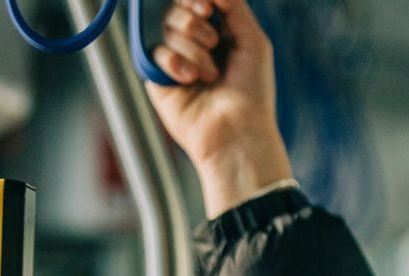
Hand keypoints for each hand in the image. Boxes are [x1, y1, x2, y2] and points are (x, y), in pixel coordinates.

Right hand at [141, 0, 294, 214]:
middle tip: (213, 41)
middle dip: (195, 22)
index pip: (196, 2)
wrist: (237, 130)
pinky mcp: (160, 80)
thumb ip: (233, 6)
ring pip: (168, 29)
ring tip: (210, 74)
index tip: (207, 7)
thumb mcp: (252, 40)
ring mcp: (176, 62)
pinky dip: (174, 61)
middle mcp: (196, 45)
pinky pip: (156, 52)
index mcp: (219, 34)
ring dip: (193, 48)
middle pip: (178, 9)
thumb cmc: (252, 90)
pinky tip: (190, 80)